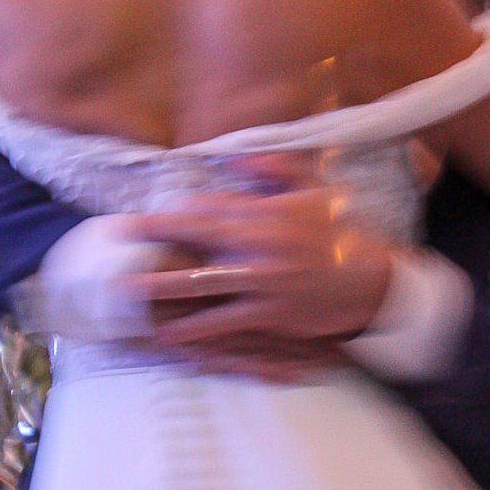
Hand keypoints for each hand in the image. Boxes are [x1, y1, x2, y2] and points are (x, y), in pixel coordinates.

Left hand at [116, 163, 394, 366]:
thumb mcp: (314, 188)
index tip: (143, 217)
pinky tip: (166, 333)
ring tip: (124, 290)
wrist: (372, 283)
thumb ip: (273, 168)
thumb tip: (231, 157)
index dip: (173, 212)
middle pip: (195, 239)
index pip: (209, 207)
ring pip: (199, 284)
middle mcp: (258, 246)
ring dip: (159, 287)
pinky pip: (221, 323)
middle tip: (116, 237)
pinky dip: (192, 329)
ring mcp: (261, 283)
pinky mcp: (267, 315)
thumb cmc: (342, 233)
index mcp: (267, 214)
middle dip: (153, 237)